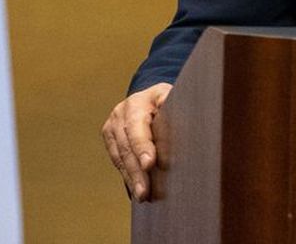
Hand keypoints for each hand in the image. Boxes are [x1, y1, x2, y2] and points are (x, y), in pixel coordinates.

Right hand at [102, 82, 171, 201]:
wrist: (149, 100)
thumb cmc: (168, 102)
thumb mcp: (173, 98)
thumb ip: (174, 107)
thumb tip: (185, 111)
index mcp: (137, 102)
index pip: (137, 126)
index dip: (142, 146)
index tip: (149, 164)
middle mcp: (120, 113)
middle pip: (127, 146)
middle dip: (136, 171)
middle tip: (144, 191)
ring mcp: (112, 126)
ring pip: (120, 156)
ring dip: (131, 177)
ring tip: (142, 195)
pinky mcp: (110, 138)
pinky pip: (118, 161)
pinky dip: (128, 176)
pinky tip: (136, 189)